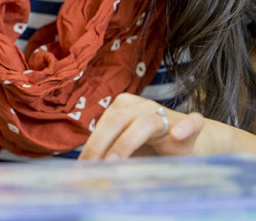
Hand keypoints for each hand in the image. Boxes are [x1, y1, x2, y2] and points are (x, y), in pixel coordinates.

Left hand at [78, 93, 205, 159]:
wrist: (192, 142)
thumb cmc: (153, 147)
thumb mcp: (129, 150)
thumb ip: (111, 155)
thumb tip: (88, 171)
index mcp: (123, 107)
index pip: (104, 123)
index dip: (93, 144)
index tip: (83, 166)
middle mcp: (142, 105)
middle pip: (118, 119)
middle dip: (103, 143)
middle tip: (95, 165)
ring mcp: (168, 113)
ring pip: (146, 122)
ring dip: (128, 141)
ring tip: (115, 160)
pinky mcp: (193, 124)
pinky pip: (192, 122)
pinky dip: (186, 127)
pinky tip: (176, 135)